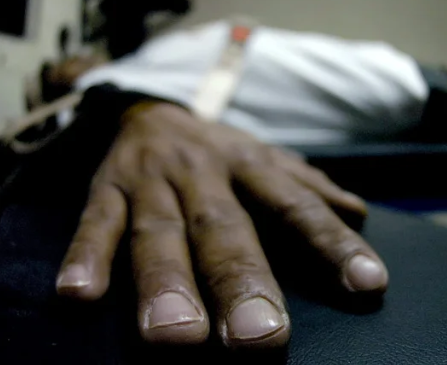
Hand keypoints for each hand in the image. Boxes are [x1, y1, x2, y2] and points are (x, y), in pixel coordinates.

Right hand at [56, 102, 387, 347]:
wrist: (149, 107)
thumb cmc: (219, 153)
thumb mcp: (267, 160)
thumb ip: (308, 189)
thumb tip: (360, 214)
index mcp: (253, 166)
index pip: (297, 207)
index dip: (332, 244)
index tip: (367, 284)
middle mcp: (204, 173)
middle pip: (223, 229)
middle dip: (241, 282)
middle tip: (260, 338)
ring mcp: (151, 181)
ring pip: (157, 232)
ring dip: (165, 282)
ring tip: (175, 337)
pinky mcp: (104, 188)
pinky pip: (93, 223)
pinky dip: (85, 255)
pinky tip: (79, 294)